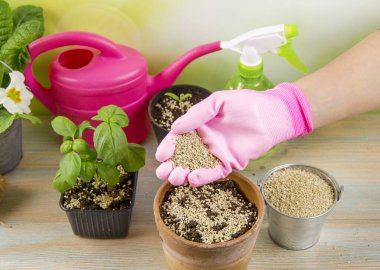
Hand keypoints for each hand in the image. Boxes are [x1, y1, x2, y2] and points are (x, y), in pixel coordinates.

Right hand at [155, 83, 312, 186]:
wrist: (271, 115)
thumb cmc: (245, 104)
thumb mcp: (216, 102)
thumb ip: (197, 114)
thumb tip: (176, 128)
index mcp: (199, 126)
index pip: (178, 138)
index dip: (168, 147)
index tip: (161, 155)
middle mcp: (205, 141)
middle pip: (183, 156)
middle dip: (171, 166)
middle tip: (163, 172)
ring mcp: (216, 153)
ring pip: (195, 167)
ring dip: (183, 174)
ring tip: (175, 177)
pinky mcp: (229, 163)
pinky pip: (213, 172)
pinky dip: (203, 177)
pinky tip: (193, 178)